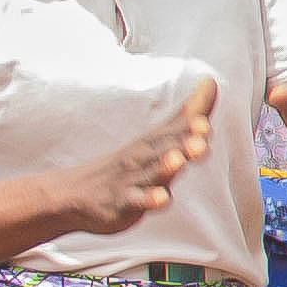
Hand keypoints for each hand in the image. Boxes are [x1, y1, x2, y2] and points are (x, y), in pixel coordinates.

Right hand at [56, 81, 217, 238]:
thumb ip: (185, 117)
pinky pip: (137, 201)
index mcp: (153, 141)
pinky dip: (149, 199)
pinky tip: (162, 199)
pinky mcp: (122, 203)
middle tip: (202, 130)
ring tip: (178, 159)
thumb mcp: (156, 139)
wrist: (75, 193)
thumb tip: (210, 83)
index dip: (190, 123)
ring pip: (151, 172)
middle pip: (164, 146)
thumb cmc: (126, 165)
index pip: (173, 128)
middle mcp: (142, 157)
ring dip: (166, 165)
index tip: (205, 120)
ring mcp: (132, 180)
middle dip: (184, 139)